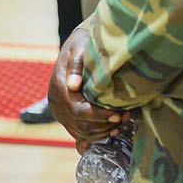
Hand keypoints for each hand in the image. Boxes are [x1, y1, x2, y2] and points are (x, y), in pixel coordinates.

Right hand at [49, 23, 127, 150]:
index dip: (100, 116)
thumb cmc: (83, 43)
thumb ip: (77, 64)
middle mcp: (57, 102)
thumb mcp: (80, 46)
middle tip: (125, 118)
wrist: (77, 45)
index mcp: (59, 87)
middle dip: (105, 125)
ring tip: (120, 123)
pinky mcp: (65, 115)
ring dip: (102, 131)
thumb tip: (73, 85)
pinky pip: (76, 134)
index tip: (118, 114)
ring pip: (80, 132)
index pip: (79, 111)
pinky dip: (90, 139)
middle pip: (80, 125)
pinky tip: (105, 135)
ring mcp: (60, 110)